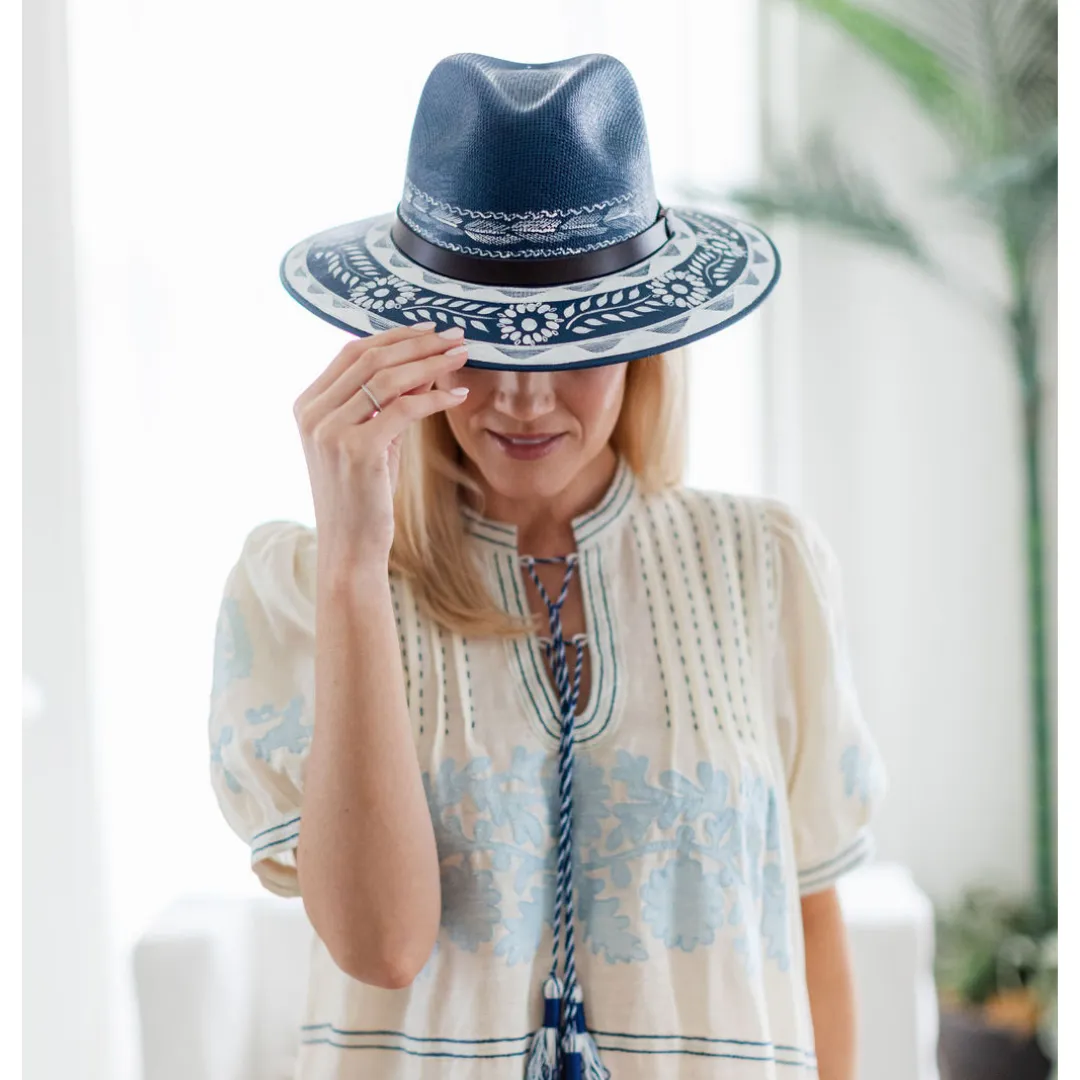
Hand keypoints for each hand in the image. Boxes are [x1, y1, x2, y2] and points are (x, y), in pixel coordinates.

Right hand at [293, 323, 469, 568]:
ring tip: (461, 356)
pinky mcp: (357, 449)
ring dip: (430, 362)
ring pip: (388, 378)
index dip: (395, 336)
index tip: (431, 329)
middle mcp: (313, 413)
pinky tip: (458, 396)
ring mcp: (330, 430)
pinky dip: (435, 398)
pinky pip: (404, 409)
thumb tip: (426, 363)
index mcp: (308, 405)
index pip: (353, 352)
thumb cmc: (364, 495)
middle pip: (372, 358)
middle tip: (455, 336)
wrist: (350, 546)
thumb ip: (392, 401)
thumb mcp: (375, 439)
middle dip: (418, 343)